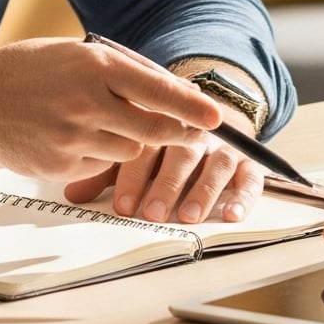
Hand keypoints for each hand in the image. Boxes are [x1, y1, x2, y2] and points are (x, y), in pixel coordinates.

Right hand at [0, 38, 222, 186]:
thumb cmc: (26, 71)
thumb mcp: (76, 54)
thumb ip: (119, 72)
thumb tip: (169, 91)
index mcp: (94, 65)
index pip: (158, 89)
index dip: (192, 106)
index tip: (217, 117)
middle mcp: (87, 102)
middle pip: (155, 130)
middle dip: (178, 133)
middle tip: (192, 133)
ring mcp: (74, 138)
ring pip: (130, 151)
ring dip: (131, 141)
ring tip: (102, 122)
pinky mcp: (62, 166)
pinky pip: (100, 166)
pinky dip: (98, 155)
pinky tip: (72, 137)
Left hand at [63, 138, 265, 224]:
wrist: (209, 107)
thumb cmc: (162, 136)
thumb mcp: (135, 148)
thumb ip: (107, 168)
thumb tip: (73, 194)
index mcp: (162, 123)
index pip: (148, 145)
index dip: (135, 176)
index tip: (122, 205)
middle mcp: (194, 132)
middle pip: (181, 154)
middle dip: (166, 186)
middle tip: (151, 212)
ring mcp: (223, 145)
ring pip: (215, 164)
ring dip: (202, 190)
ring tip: (188, 216)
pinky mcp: (248, 159)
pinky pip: (251, 176)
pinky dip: (244, 195)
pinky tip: (231, 214)